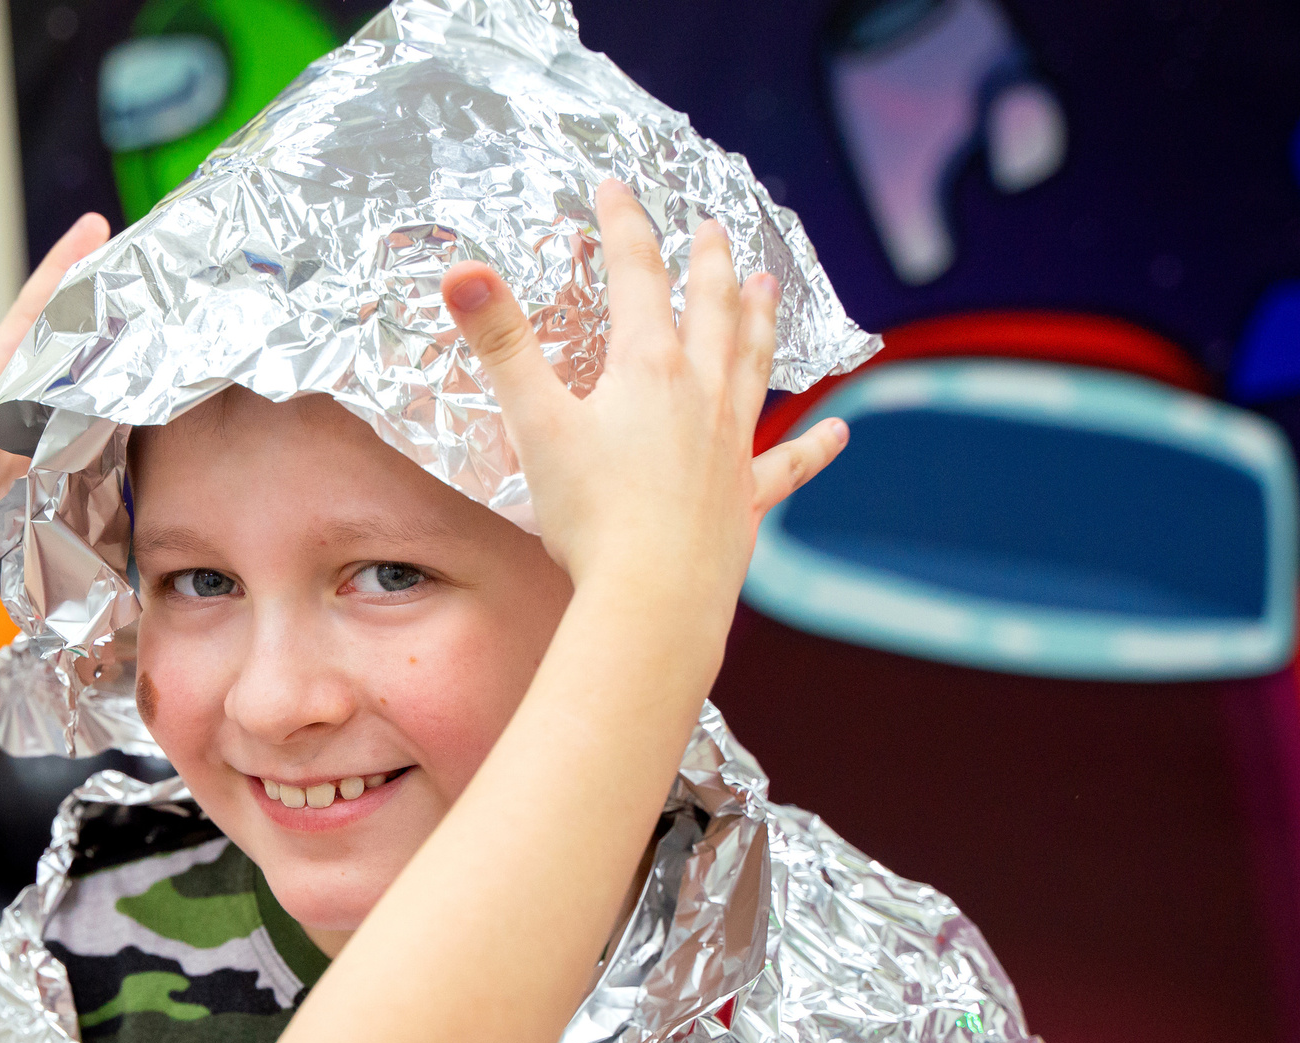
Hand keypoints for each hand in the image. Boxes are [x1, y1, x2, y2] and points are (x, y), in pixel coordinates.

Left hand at [0, 213, 113, 670]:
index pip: (29, 328)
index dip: (61, 276)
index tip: (95, 229)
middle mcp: (4, 434)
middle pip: (66, 360)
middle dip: (105, 314)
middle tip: (149, 275)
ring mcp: (21, 473)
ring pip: (81, 410)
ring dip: (116, 375)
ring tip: (158, 343)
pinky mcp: (34, 515)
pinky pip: (85, 469)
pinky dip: (113, 445)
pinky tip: (136, 436)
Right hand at [438, 181, 845, 610]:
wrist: (653, 596)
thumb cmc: (591, 515)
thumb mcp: (534, 423)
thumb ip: (501, 344)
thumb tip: (461, 269)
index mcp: (648, 368)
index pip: (637, 275)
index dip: (625, 226)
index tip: (617, 188)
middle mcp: (701, 393)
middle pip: (710, 309)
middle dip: (710, 262)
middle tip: (714, 226)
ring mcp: (731, 444)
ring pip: (753, 365)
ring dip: (761, 321)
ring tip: (770, 287)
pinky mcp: (746, 498)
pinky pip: (789, 463)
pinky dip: (814, 445)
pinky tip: (839, 431)